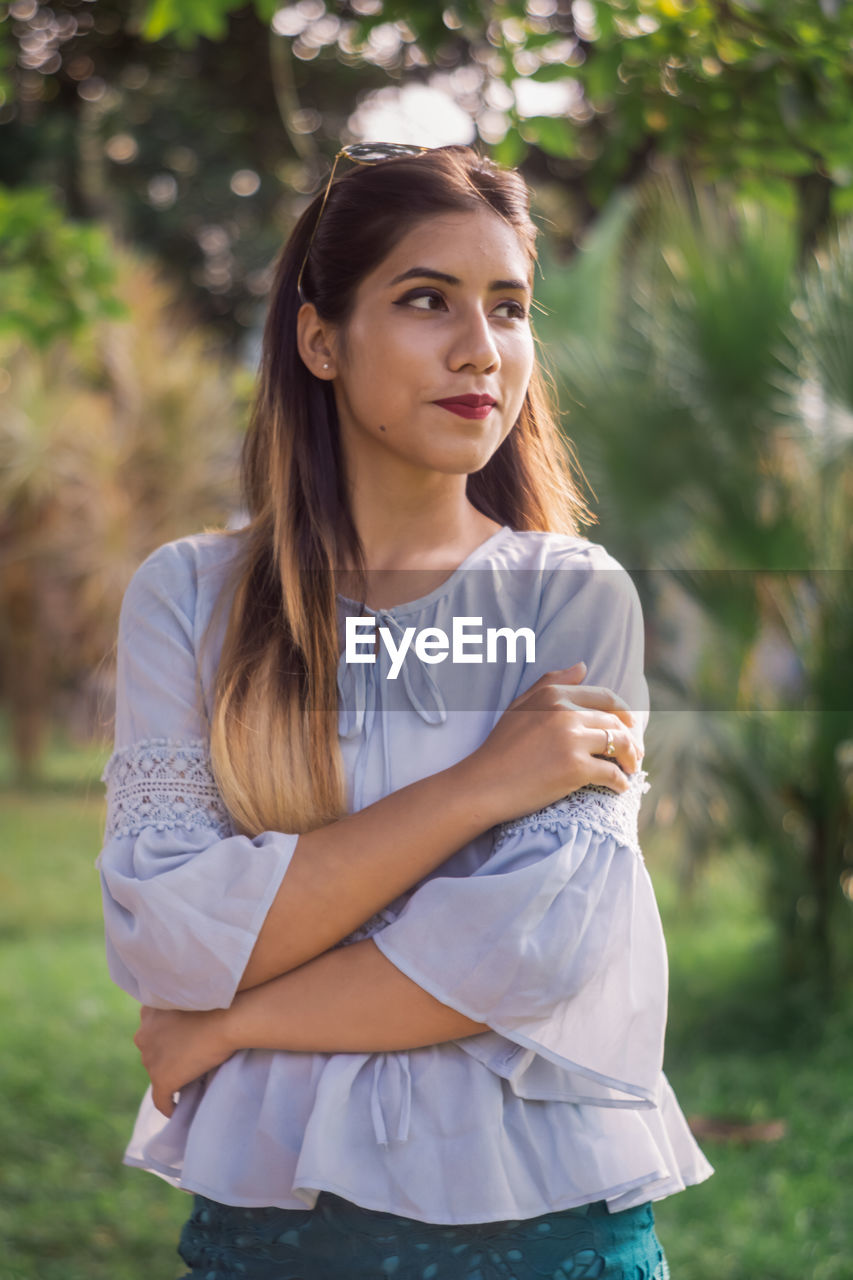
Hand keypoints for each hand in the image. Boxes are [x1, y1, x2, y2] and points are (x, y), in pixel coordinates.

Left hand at [134, 1005, 233, 1117]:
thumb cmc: (216, 1006)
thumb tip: (185, 1032)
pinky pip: (161, 1100)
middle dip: (165, 1058)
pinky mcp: (161, 1079)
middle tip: (185, 1062)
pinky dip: (168, 1105)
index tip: (178, 1046)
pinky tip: (177, 1109)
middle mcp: (143, 1035)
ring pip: (156, 1074)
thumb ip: (177, 1016)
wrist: (225, 1019)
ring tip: (187, 1081)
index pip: (151, 1033)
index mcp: (148, 1012)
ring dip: (169, 1076)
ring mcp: (151, 1059)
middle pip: (151, 1053)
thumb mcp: (190, 1002)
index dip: (165, 1040)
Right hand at [462, 662, 643, 824]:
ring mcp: (571, 740)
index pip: (605, 697)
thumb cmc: (500, 749)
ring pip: (620, 744)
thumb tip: (583, 666)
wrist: (483, 785)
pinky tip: (620, 787)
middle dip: (631, 738)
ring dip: (631, 758)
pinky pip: (612, 773)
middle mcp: (565, 712)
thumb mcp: (520, 706)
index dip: (624, 712)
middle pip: (615, 722)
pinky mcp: (575, 768)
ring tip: (631, 769)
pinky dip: (621, 782)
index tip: (629, 727)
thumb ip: (550, 683)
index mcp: (553, 695)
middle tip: (634, 754)